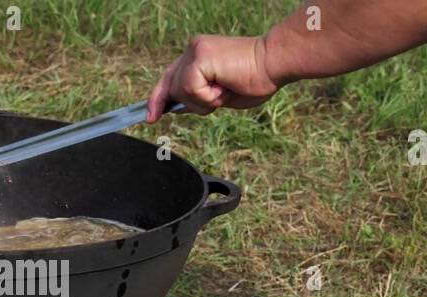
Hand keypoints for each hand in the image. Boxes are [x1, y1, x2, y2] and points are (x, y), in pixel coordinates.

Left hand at [146, 35, 280, 120]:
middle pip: (169, 86)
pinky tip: (224, 87)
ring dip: (204, 101)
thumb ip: (197, 98)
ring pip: (179, 92)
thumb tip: (174, 107)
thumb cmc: (255, 80)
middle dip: (179, 103)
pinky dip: (208, 97)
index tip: (150, 117)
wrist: (275, 64)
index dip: (158, 98)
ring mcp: (194, 52)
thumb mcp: (219, 95)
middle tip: (214, 98)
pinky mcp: (199, 58)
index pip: (170, 78)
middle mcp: (193, 49)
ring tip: (226, 89)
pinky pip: (190, 90)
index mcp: (198, 55)